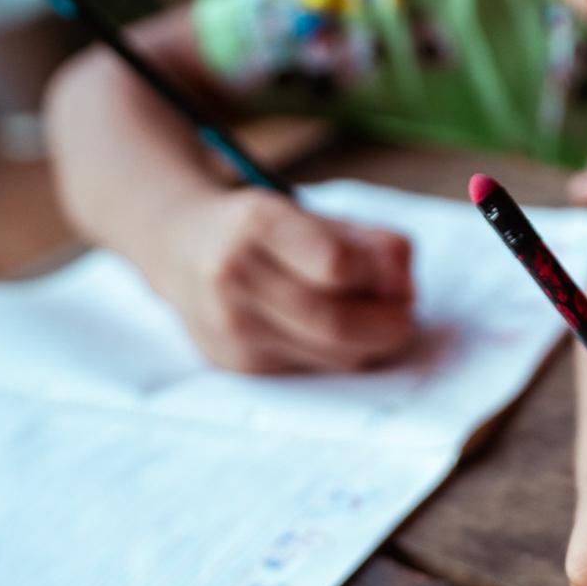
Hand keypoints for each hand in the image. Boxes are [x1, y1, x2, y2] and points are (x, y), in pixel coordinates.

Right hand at [151, 187, 415, 372]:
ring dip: (372, 344)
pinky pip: (314, 369)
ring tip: (375, 321)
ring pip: (332, 355)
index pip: (337, 264)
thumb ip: (375, 244)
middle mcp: (235, 275)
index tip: (389, 275)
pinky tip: (336, 333)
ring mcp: (231, 325)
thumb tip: (403, 288)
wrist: (182, 249)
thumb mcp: (319, 216)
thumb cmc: (267, 231)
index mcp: (257, 223)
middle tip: (405, 314)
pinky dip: (340, 354)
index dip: (378, 275)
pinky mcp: (237, 361)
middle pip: (337, 322)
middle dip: (389, 325)